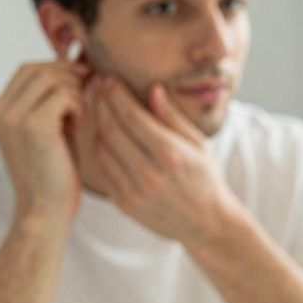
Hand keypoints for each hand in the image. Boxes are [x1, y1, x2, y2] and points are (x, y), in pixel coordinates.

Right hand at [0, 61, 90, 222]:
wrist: (46, 211)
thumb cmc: (56, 173)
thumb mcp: (50, 131)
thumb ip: (53, 103)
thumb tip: (78, 69)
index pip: (28, 69)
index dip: (58, 68)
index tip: (82, 82)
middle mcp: (1, 111)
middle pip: (38, 69)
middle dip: (69, 76)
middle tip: (89, 94)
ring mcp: (14, 118)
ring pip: (52, 79)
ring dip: (76, 92)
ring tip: (81, 118)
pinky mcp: (33, 127)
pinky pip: (64, 96)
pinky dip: (79, 106)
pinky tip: (80, 127)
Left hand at [86, 76, 239, 244]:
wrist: (206, 224)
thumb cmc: (206, 179)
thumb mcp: (199, 145)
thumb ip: (173, 118)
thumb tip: (153, 89)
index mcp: (170, 154)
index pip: (131, 116)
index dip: (116, 94)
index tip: (110, 79)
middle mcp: (150, 173)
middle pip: (111, 129)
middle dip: (101, 102)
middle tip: (97, 85)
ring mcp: (135, 190)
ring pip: (103, 148)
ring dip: (96, 123)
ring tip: (97, 106)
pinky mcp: (125, 203)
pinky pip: (103, 169)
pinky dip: (100, 148)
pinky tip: (102, 134)